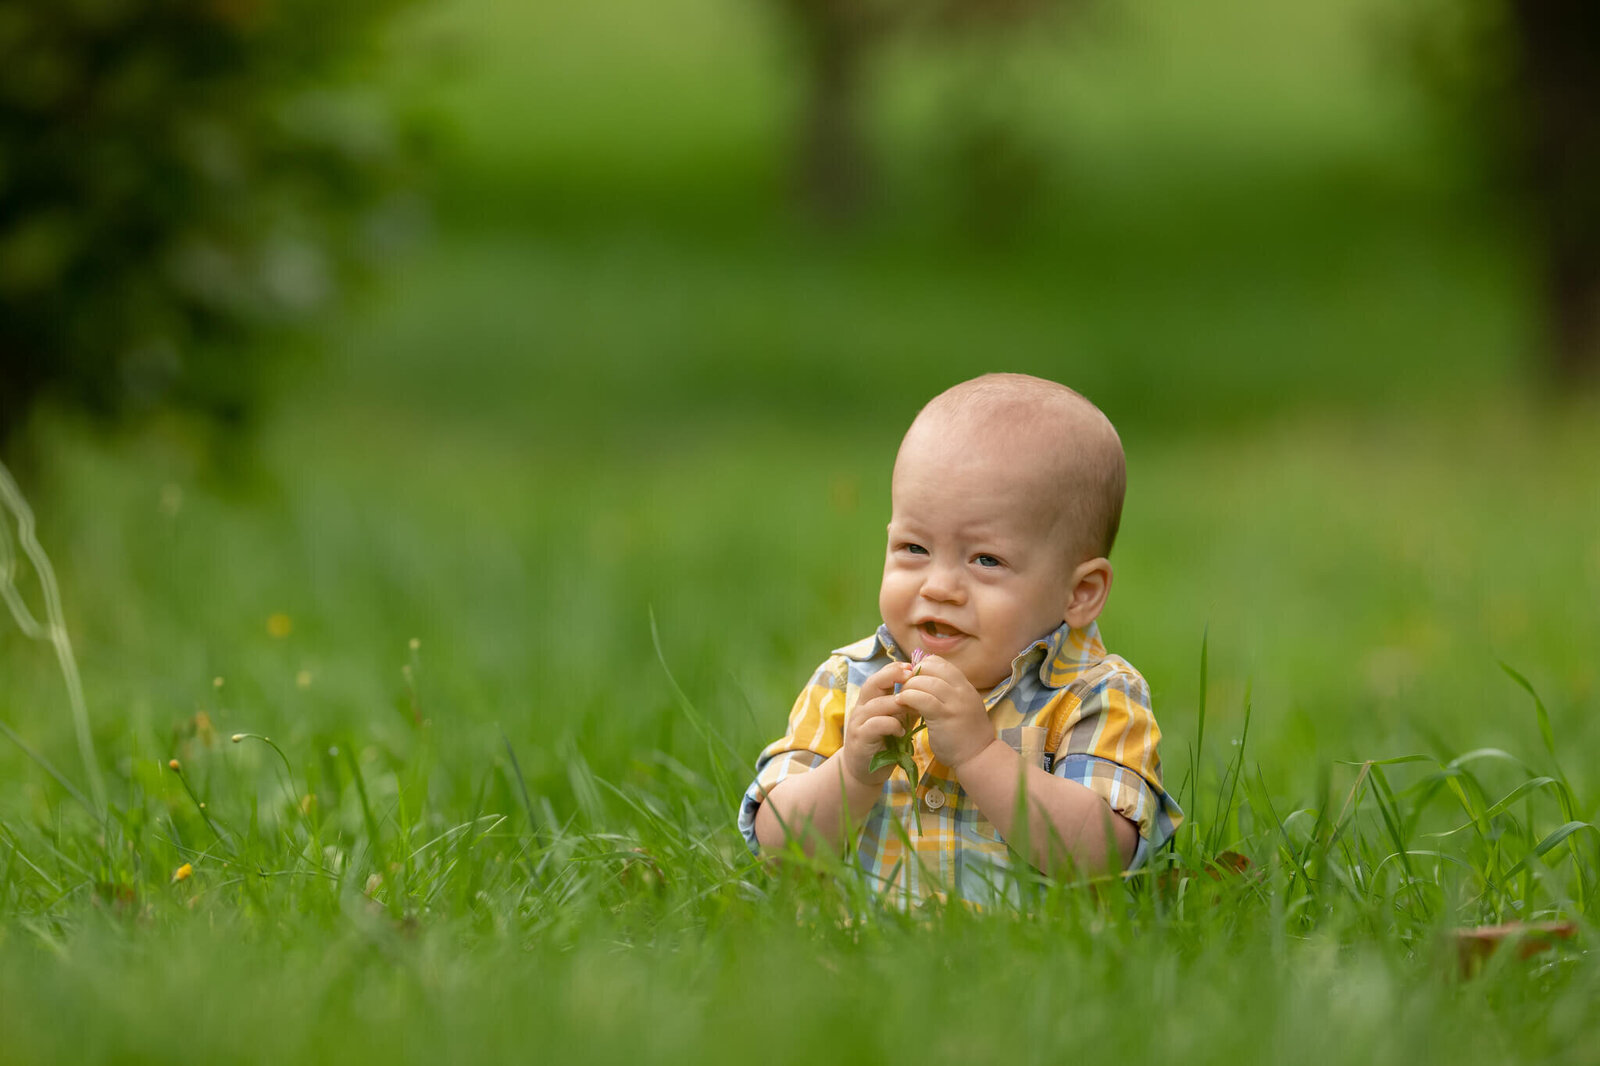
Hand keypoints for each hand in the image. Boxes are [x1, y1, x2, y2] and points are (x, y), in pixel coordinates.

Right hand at [841, 661, 913, 787]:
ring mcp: (859, 723)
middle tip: (910, 674)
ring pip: (875, 705)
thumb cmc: (883, 743)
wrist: (864, 771)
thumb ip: (907, 708)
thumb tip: (928, 691)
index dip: (893, 670)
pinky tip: (902, 731)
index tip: (912, 666)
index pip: (879, 678)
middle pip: (872, 684)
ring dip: (896, 704)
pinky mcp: (860, 739)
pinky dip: (890, 725)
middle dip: (891, 676)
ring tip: (912, 708)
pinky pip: (874, 725)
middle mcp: (862, 708)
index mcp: (871, 701)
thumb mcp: (897, 721)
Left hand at [895, 654, 992, 769]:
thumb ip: (948, 694)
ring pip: (925, 682)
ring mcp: (954, 702)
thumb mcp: (962, 706)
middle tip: (904, 687)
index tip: (914, 678)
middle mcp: (962, 690)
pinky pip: (922, 698)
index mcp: (965, 686)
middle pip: (932, 668)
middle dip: (913, 675)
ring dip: (908, 687)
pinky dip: (908, 697)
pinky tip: (901, 702)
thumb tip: (924, 681)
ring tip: (901, 697)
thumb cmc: (966, 735)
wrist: (978, 757)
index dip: (923, 667)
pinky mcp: (944, 716)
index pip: (941, 663)